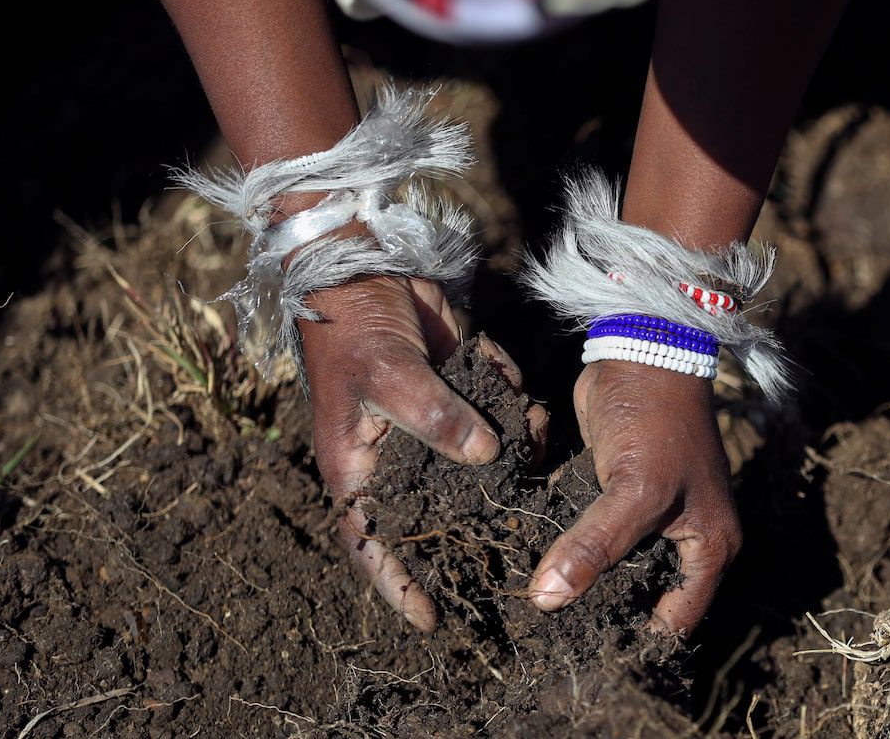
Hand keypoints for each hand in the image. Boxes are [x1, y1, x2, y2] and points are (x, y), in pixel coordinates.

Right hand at [301, 275, 544, 631]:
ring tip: (534, 440)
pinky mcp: (457, 393)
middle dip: (475, 522)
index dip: (397, 585)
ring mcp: (429, 424)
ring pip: (475, 462)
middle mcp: (394, 456)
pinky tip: (517, 391)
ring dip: (509, 451)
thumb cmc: (354, 329)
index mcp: (358, 467)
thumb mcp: (388, 376)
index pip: (371, 543)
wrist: (365, 268)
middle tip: (518, 544)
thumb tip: (487, 457)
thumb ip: (436, 419)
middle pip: (434, 510)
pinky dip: (509, 404)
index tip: (430, 621)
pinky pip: (491, 414)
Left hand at [528, 360, 740, 634]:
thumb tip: (546, 602)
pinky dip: (566, 546)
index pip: (673, 621)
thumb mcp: (635, 489)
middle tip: (546, 640)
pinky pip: (590, 536)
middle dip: (598, 614)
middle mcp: (684, 540)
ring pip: (610, 568)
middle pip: (639, 598)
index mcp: (709, 549)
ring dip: (577, 580)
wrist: (642, 350)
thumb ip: (595, 547)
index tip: (581, 658)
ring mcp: (649, 518)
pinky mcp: (615, 495)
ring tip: (531, 607)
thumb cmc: (656, 419)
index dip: (633, 642)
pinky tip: (529, 563)